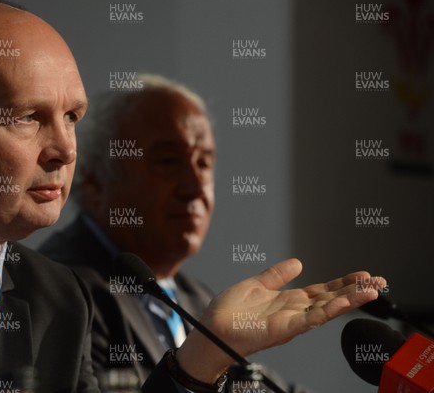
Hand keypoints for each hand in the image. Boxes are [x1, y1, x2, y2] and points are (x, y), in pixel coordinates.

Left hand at [176, 258, 385, 382]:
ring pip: (327, 309)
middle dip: (355, 290)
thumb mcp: (256, 284)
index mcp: (289, 300)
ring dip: (350, 300)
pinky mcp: (284, 328)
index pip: (323, 290)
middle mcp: (294, 311)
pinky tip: (343, 302)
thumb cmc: (229, 311)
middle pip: (331, 299)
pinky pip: (310, 319)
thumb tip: (298, 262)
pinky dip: (328, 310)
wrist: (211, 328)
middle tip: (379, 281)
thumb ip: (277, 274)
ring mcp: (291, 320)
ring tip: (372, 290)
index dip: (343, 283)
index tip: (363, 274)